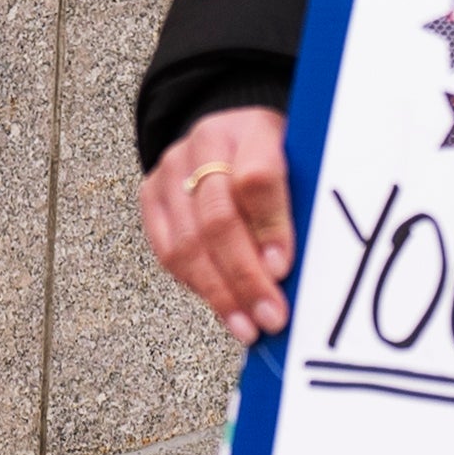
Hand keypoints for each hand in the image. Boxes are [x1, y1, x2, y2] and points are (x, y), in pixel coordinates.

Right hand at [144, 106, 295, 341]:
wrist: (231, 132)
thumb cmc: (277, 158)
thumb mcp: (302, 164)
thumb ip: (302, 206)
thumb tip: (296, 273)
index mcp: (253, 128)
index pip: (257, 177)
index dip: (270, 227)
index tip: (284, 269)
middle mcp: (205, 143)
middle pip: (218, 218)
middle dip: (245, 276)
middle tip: (271, 315)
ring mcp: (172, 169)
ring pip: (188, 242)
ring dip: (220, 293)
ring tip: (247, 326)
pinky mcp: (151, 194)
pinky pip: (167, 252)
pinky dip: (197, 286)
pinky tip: (224, 308)